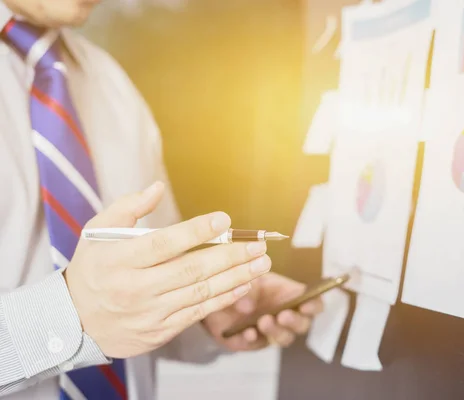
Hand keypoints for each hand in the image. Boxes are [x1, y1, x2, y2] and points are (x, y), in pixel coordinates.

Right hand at [65, 181, 271, 357]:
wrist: (74, 321)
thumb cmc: (93, 269)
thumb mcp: (97, 232)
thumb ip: (128, 208)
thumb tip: (156, 187)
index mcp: (119, 260)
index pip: (164, 244)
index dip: (196, 231)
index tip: (224, 219)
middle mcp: (135, 288)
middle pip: (191, 270)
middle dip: (230, 257)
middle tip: (258, 246)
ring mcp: (149, 313)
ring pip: (200, 293)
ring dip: (236, 278)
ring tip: (261, 264)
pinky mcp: (159, 331)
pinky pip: (197, 314)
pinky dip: (223, 300)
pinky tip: (243, 286)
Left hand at [202, 272, 323, 350]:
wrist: (216, 295)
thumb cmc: (242, 282)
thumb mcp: (246, 278)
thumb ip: (249, 288)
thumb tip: (248, 307)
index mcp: (292, 295)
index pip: (314, 303)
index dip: (314, 305)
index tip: (306, 305)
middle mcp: (287, 316)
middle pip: (303, 325)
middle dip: (295, 321)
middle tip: (283, 315)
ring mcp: (272, 331)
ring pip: (284, 338)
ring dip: (276, 331)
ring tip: (264, 321)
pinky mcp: (254, 342)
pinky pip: (257, 344)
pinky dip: (252, 339)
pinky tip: (247, 333)